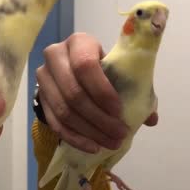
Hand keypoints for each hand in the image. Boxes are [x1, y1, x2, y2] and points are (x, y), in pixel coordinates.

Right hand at [36, 33, 157, 152]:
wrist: (74, 68)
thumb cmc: (103, 68)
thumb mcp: (119, 71)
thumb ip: (136, 90)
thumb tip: (150, 119)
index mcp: (79, 42)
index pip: (85, 66)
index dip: (102, 92)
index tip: (119, 112)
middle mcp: (55, 56)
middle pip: (73, 93)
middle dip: (99, 118)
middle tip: (119, 134)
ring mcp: (44, 78)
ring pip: (64, 111)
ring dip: (89, 132)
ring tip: (110, 143)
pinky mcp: (39, 98)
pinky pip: (55, 123)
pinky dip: (75, 138)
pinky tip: (92, 146)